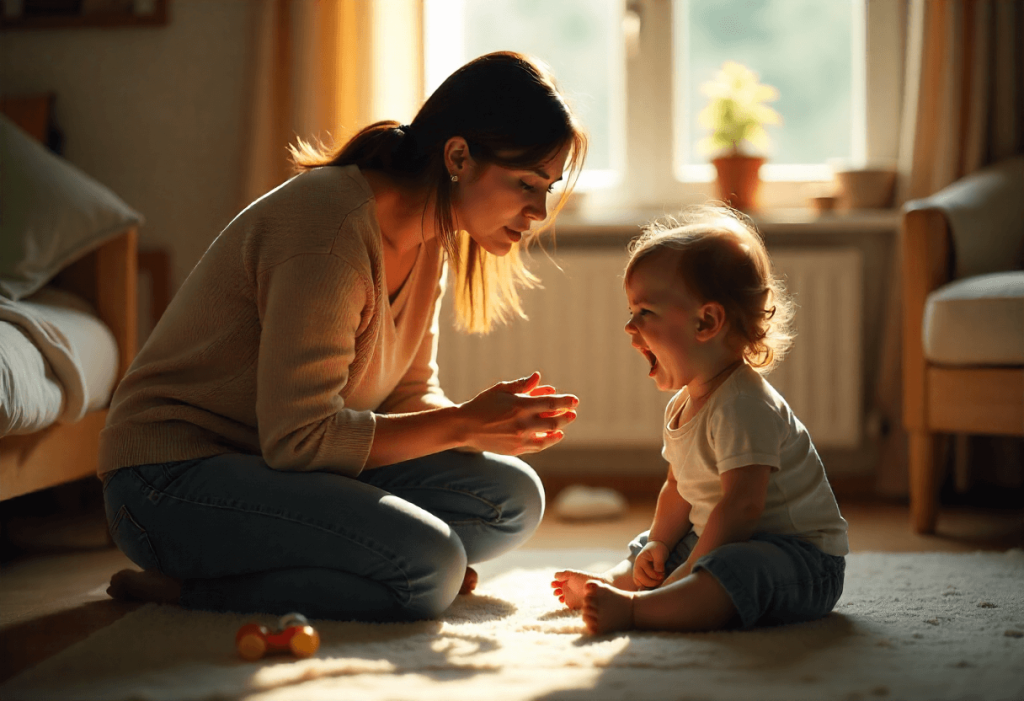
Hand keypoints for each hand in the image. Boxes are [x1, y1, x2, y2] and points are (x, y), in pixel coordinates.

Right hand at [457, 372, 577, 455]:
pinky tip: (556, 435)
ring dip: (560, 428)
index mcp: (519, 405)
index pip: (550, 404)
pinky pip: (539, 446)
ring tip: (565, 423)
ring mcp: (520, 438)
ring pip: (548, 435)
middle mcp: (522, 423)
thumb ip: (522, 385)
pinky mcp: (516, 449)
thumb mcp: (501, 390)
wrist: (465, 426)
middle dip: (566, 416)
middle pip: (554, 421)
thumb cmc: (484, 404)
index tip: (575, 400)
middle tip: (573, 412)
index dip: (565, 401)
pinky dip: (549, 440)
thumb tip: (538, 377)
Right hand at [632, 540, 668, 589]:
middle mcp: (636, 567)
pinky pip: (640, 584)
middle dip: (652, 582)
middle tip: (661, 580)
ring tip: (658, 583)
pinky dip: (646, 587)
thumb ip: (659, 564)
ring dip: (649, 586)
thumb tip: (659, 574)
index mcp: (640, 560)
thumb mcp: (659, 554)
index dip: (656, 575)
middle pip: (640, 579)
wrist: (656, 547)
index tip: (663, 574)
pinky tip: (654, 585)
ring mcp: (637, 572)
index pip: (647, 572)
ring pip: (639, 584)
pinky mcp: (640, 576)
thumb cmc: (658, 549)